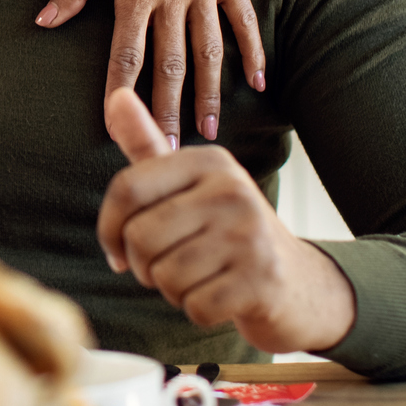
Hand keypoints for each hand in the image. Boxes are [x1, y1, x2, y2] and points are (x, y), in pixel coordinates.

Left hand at [38, 0, 264, 147]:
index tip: (118, 126)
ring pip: (209, 49)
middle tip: (167, 149)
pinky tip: (258, 83)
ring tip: (207, 129)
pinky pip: (244, 19)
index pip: (127, 53)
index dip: (121, 92)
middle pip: (170, 63)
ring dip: (208, 92)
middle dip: (167, 109)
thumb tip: (44, 21)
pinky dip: (252, 51)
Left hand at [98, 87, 354, 355]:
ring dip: (172, 290)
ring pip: (164, 276)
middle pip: (140, 237)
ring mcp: (250, 234)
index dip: (108, 227)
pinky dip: (198, 311)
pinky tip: (219, 297)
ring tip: (199, 278)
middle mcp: (232, 189)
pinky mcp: (261, 279)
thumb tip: (116, 94)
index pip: (128, 187)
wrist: (297, 283)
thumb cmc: (227, 232)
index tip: (116, 249)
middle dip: (143, 266)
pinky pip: (194, 306)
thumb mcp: (190, 184)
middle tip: (168, 266)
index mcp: (210, 161)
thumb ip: (148, 146)